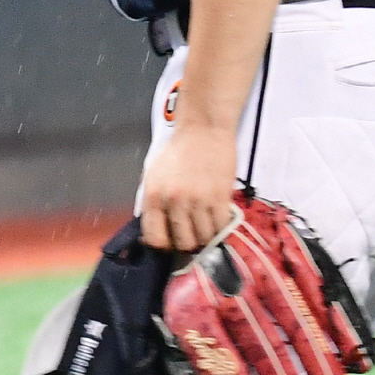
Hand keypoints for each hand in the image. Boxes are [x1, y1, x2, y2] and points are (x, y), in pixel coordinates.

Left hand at [140, 122, 237, 251]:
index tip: (170, 241)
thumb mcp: (153, 175)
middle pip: (183, 242)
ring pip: (204, 238)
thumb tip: (154, 230)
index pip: (155, 238)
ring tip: (204, 224)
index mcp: (154, 195)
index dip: (164, 244)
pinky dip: (220, 228)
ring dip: (205, 236)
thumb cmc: (178, 150)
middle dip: (186, 242)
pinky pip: (221, 227)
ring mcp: (199, 200)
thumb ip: (153, 203)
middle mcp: (175, 200)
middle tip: (191, 233)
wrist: (203, 129)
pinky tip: (216, 219)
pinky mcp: (220, 197)